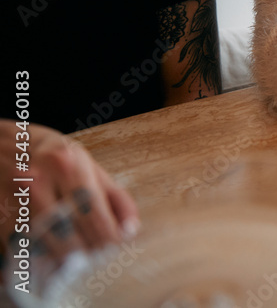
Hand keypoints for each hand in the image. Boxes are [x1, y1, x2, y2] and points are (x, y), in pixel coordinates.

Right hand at [0, 122, 138, 266]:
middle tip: (97, 258)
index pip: (94, 213)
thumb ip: (116, 197)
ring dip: (64, 262)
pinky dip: (40, 262)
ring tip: (77, 261)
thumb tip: (130, 229)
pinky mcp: (2, 217)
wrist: (12, 148)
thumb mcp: (92, 168)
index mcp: (67, 165)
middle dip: (87, 253)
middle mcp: (37, 181)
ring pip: (44, 247)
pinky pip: (23, 250)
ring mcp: (14, 201)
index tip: (116, 247)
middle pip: (68, 235)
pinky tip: (54, 259)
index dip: (108, 238)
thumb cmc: (60, 160)